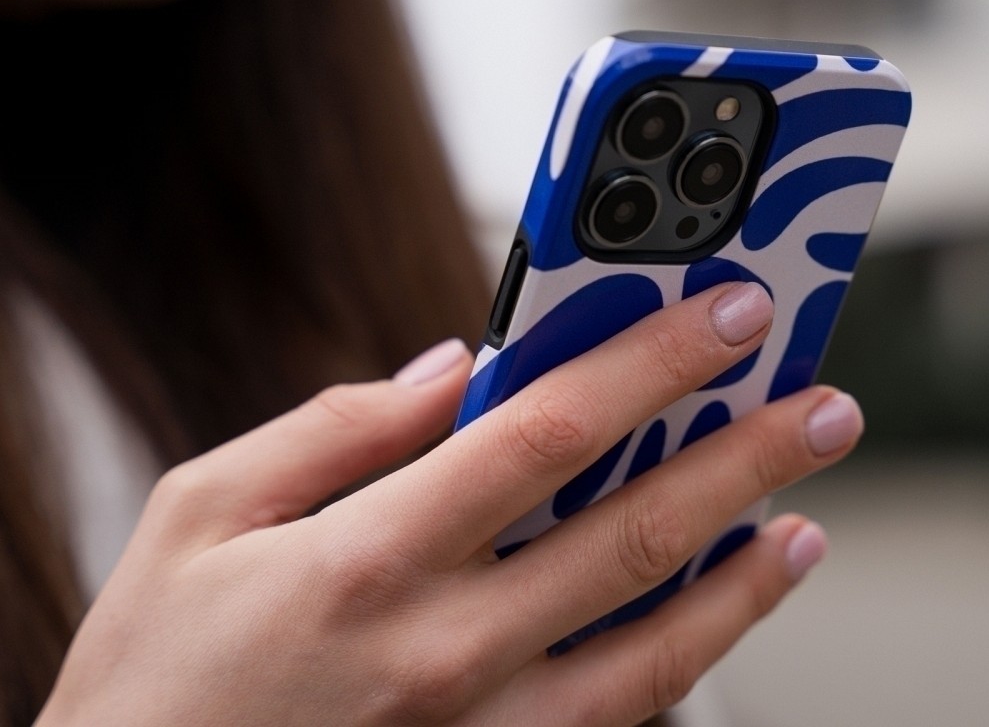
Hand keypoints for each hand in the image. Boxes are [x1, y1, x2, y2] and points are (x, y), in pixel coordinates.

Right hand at [38, 282, 861, 726]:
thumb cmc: (156, 666)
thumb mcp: (199, 512)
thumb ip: (330, 429)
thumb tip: (441, 368)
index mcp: (366, 555)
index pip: (545, 431)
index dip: (647, 363)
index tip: (720, 318)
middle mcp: (440, 649)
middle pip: (628, 531)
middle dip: (741, 455)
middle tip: (818, 404)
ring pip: (650, 648)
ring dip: (743, 578)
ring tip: (802, 518)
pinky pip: (613, 722)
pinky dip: (686, 661)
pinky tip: (722, 612)